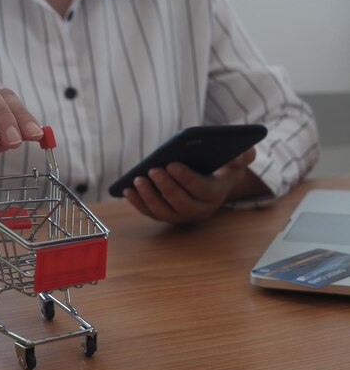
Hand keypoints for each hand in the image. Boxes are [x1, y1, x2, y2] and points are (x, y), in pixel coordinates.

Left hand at [123, 148, 265, 223]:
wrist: (214, 182)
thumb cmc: (223, 166)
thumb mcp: (237, 159)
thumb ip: (243, 155)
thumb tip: (241, 153)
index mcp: (214, 194)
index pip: (200, 189)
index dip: (185, 178)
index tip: (171, 164)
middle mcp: (199, 210)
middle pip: (180, 203)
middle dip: (165, 187)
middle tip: (152, 170)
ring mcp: (180, 216)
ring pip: (163, 211)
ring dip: (148, 196)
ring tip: (137, 179)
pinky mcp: (166, 216)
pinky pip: (150, 212)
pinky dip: (138, 203)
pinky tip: (126, 189)